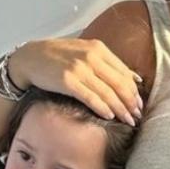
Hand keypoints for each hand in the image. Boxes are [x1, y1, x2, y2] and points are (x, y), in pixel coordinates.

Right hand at [10, 38, 142, 124]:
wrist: (30, 57)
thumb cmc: (58, 56)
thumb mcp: (86, 52)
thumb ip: (109, 64)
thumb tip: (135, 79)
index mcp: (98, 48)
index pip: (124, 72)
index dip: (134, 91)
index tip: (139, 104)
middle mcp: (91, 57)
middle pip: (119, 83)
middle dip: (131, 102)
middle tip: (137, 116)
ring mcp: (79, 68)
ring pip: (108, 92)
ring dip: (120, 109)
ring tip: (128, 120)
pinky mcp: (68, 81)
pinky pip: (91, 97)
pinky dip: (103, 107)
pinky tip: (110, 116)